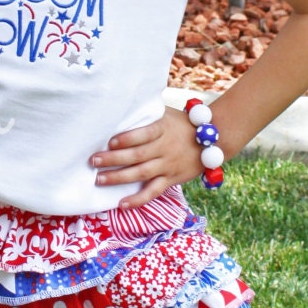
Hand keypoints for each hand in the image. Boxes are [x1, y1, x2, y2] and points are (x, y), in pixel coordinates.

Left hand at [89, 106, 203, 207]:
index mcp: (163, 128)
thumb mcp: (166, 113)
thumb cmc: (181, 123)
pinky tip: (121, 204)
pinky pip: (153, 192)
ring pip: (142, 174)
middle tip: (93, 160)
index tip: (110, 142)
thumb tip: (119, 103)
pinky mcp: (171, 179)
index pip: (144, 134)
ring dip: (119, 178)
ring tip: (99, 179)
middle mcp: (165, 147)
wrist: (214, 138)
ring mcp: (168, 165)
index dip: (128, 138)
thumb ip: (146, 114)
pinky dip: (138, 200)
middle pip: (138, 155)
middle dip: (114, 159)